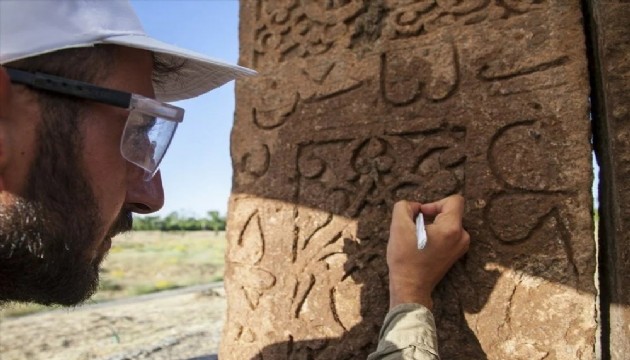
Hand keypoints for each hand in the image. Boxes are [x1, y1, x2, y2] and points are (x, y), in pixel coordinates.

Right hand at [386, 195, 469, 310]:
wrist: (410, 287)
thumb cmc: (405, 258)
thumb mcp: (398, 225)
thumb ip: (405, 206)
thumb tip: (416, 207)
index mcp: (452, 228)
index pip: (454, 200)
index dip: (434, 203)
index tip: (421, 215)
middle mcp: (462, 237)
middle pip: (449, 212)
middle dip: (431, 216)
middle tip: (415, 229)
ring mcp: (460, 247)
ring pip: (447, 223)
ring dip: (432, 226)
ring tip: (418, 239)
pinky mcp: (455, 255)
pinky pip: (447, 235)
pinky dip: (435, 235)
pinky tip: (422, 246)